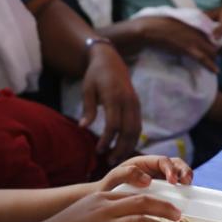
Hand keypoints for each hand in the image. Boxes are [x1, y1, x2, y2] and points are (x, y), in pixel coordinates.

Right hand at [31, 191, 181, 221]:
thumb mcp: (86, 209)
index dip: (157, 200)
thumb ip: (106, 209)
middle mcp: (105, 210)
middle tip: (179, 217)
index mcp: (103, 199)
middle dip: (165, 209)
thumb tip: (126, 214)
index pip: (136, 194)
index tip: (171, 208)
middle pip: (143, 203)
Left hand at [80, 44, 141, 163]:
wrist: (111, 60)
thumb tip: (83, 127)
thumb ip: (88, 109)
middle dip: (120, 148)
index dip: (107, 139)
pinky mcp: (137, 105)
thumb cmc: (95, 75)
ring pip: (136, 130)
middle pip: (128, 130)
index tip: (99, 150)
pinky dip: (133, 139)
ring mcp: (135, 103)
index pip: (113, 124)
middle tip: (109, 161)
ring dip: (128, 146)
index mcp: (114, 96)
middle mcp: (128, 101)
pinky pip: (138, 125)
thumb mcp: (87, 89)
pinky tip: (124, 148)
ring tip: (116, 158)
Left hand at [97, 155, 193, 191]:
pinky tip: (183, 200)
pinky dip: (183, 192)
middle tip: (186, 182)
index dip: (170, 169)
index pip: (163, 161)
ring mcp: (159, 181)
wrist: (103, 202)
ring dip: (186, 179)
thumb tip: (147, 179)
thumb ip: (126, 173)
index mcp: (143, 163)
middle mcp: (154, 170)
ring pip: (179, 176)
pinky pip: (176, 190)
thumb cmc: (107, 187)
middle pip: (176, 165)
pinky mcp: (162, 193)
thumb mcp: (113, 178)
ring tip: (188, 187)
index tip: (173, 181)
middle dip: (184, 171)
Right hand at [134, 16, 218, 71]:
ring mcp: (193, 39)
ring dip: (213, 59)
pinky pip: (203, 58)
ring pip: (211, 51)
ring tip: (214, 67)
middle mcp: (196, 30)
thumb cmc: (157, 25)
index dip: (211, 41)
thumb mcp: (174, 23)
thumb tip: (182, 32)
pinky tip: (215, 71)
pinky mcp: (188, 48)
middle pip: (213, 42)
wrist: (149, 29)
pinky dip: (210, 66)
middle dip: (214, 51)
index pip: (210, 33)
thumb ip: (182, 27)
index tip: (211, 47)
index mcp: (193, 22)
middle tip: (212, 59)